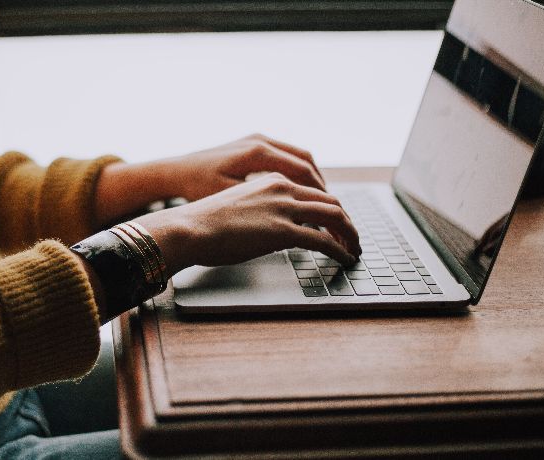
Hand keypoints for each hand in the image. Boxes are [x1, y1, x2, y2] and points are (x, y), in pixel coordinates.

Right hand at [133, 173, 360, 274]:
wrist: (188, 228)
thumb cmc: (203, 222)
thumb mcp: (236, 207)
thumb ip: (259, 211)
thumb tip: (268, 229)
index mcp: (271, 180)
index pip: (312, 191)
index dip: (330, 208)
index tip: (335, 223)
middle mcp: (282, 188)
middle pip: (330, 201)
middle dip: (346, 221)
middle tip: (352, 237)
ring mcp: (284, 208)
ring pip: (334, 216)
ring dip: (350, 234)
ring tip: (354, 249)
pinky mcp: (283, 231)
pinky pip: (324, 240)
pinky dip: (340, 250)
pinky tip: (345, 259)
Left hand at [161, 133, 325, 201]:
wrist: (176, 171)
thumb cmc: (197, 188)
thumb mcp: (230, 199)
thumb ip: (263, 205)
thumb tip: (295, 217)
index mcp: (257, 153)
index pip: (302, 171)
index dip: (320, 193)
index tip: (330, 212)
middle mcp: (260, 140)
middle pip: (306, 161)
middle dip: (321, 186)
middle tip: (332, 209)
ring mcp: (257, 139)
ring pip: (298, 156)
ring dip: (312, 178)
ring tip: (320, 201)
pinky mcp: (252, 143)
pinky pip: (285, 155)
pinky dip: (298, 172)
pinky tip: (299, 191)